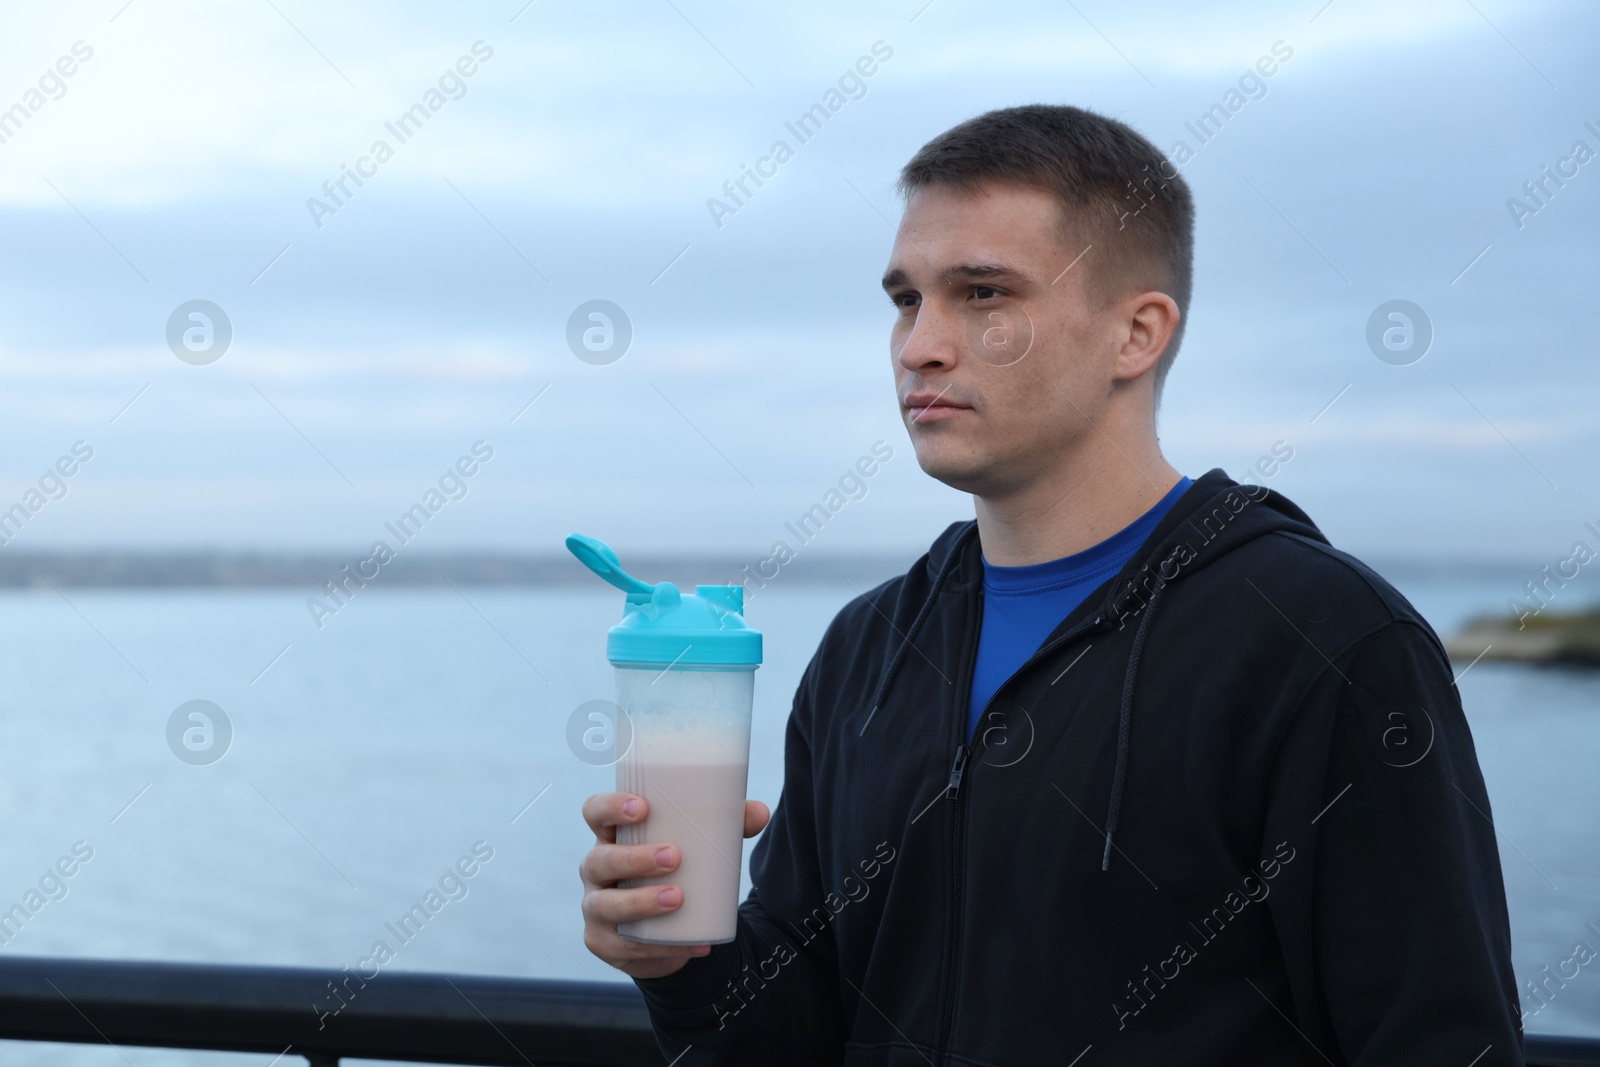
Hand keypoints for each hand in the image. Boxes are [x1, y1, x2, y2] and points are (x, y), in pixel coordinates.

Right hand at [579, 791, 770, 979]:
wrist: (667, 929)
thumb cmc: (678, 870)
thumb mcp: (698, 846)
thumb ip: (728, 826)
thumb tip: (760, 813)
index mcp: (613, 836)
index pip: (595, 812)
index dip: (609, 807)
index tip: (642, 808)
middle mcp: (597, 869)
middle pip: (600, 859)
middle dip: (634, 858)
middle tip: (675, 857)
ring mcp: (596, 907)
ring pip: (605, 904)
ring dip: (641, 902)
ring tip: (678, 898)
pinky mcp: (604, 942)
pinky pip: (624, 945)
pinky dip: (662, 946)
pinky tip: (691, 944)